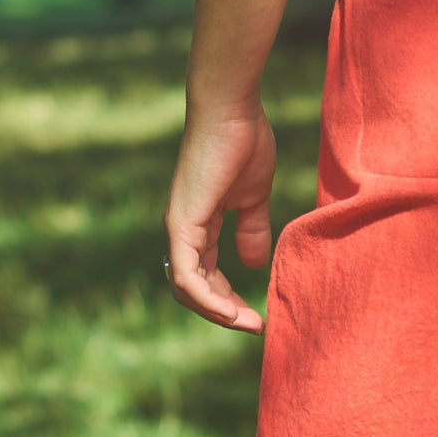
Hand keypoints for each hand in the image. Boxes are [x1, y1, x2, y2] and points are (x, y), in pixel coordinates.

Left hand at [164, 101, 278, 330]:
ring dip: (216, 312)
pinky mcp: (182, 223)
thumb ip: (252, 230)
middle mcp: (182, 231)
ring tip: (246, 323)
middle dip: (224, 312)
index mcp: (198, 225)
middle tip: (256, 326)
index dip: (231, 298)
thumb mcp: (253, 197)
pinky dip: (206, 298)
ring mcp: (179, 228)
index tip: (259, 315)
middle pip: (195, 289)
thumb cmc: (243, 142)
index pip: (207, 275)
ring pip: (188, 288)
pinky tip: (230, 311)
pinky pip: (187, 274)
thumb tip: (255, 264)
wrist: (232, 110)